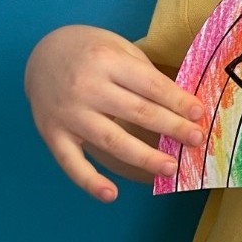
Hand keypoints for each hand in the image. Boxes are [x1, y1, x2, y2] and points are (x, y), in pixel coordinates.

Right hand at [24, 25, 203, 202]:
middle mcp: (86, 87)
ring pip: (111, 141)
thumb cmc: (90, 50)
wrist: (42, 53)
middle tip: (196, 140)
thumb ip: (143, 73)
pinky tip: (111, 195)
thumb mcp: (118, 46)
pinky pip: (72, 163)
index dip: (178, 101)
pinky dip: (90, 182)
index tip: (199, 115)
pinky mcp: (53, 134)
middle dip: (171, 127)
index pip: (150, 85)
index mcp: (107, 61)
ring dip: (144, 157)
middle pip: (137, 112)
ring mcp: (68, 114)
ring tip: (170, 168)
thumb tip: (180, 105)